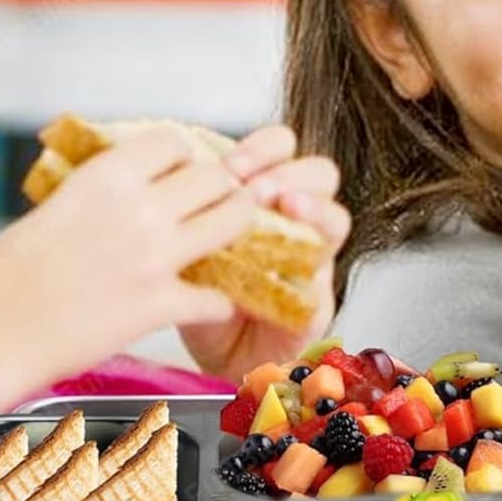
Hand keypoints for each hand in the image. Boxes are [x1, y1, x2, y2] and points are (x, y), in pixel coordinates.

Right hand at [0, 124, 255, 381]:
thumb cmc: (4, 273)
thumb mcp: (51, 206)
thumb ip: (98, 192)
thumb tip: (124, 186)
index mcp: (104, 176)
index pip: (173, 140)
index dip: (184, 156)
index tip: (181, 172)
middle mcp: (137, 207)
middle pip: (215, 176)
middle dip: (220, 188)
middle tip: (213, 206)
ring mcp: (153, 257)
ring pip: (233, 221)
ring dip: (236, 229)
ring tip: (226, 243)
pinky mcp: (159, 306)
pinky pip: (216, 297)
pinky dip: (217, 303)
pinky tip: (206, 304)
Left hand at [178, 124, 349, 383]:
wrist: (211, 352)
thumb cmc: (200, 288)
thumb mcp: (188, 239)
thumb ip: (189, 210)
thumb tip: (166, 177)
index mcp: (265, 195)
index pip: (281, 149)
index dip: (262, 148)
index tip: (230, 166)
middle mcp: (296, 221)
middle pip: (321, 173)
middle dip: (290, 173)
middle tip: (256, 189)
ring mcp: (311, 262)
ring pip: (336, 219)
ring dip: (313, 209)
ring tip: (286, 209)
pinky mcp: (313, 308)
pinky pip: (323, 286)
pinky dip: (307, 277)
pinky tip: (287, 276)